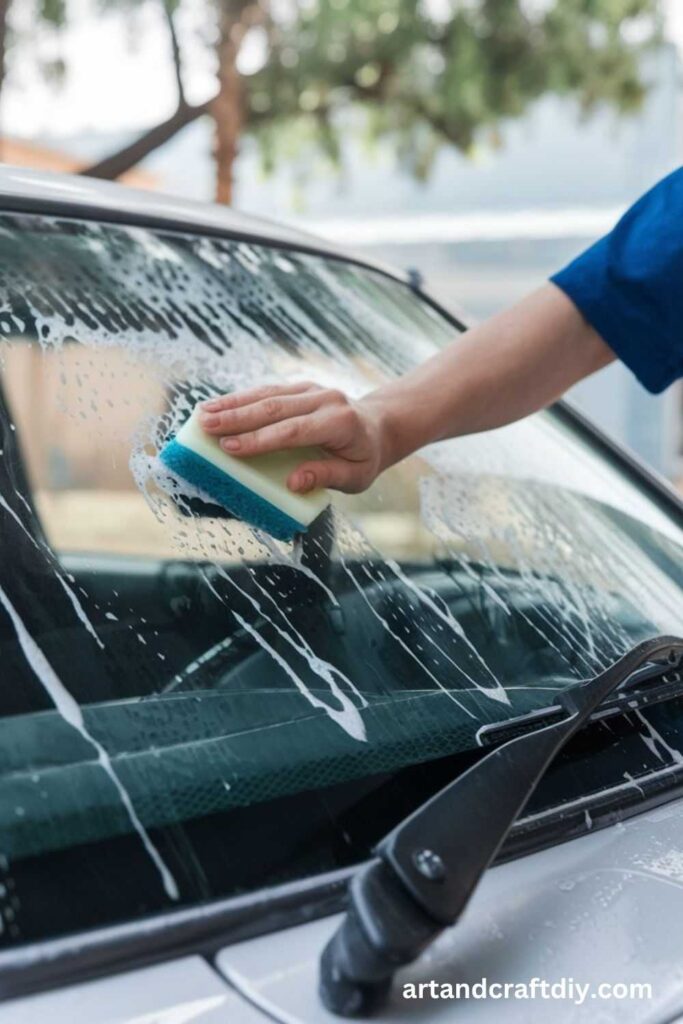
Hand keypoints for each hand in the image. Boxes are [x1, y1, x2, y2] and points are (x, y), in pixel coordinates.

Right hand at [199, 382, 389, 493]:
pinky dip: (241, 398)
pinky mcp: (300, 386)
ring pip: (267, 393)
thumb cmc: (364, 457)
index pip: (293, 431)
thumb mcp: (355, 476)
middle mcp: (325, 399)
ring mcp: (311, 389)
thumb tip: (293, 483)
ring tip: (202, 414)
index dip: (260, 439)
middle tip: (205, 426)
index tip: (230, 448)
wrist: (378, 426)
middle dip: (237, 417)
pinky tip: (218, 405)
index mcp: (339, 422)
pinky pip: (267, 390)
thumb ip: (325, 476)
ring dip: (233, 403)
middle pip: (275, 407)